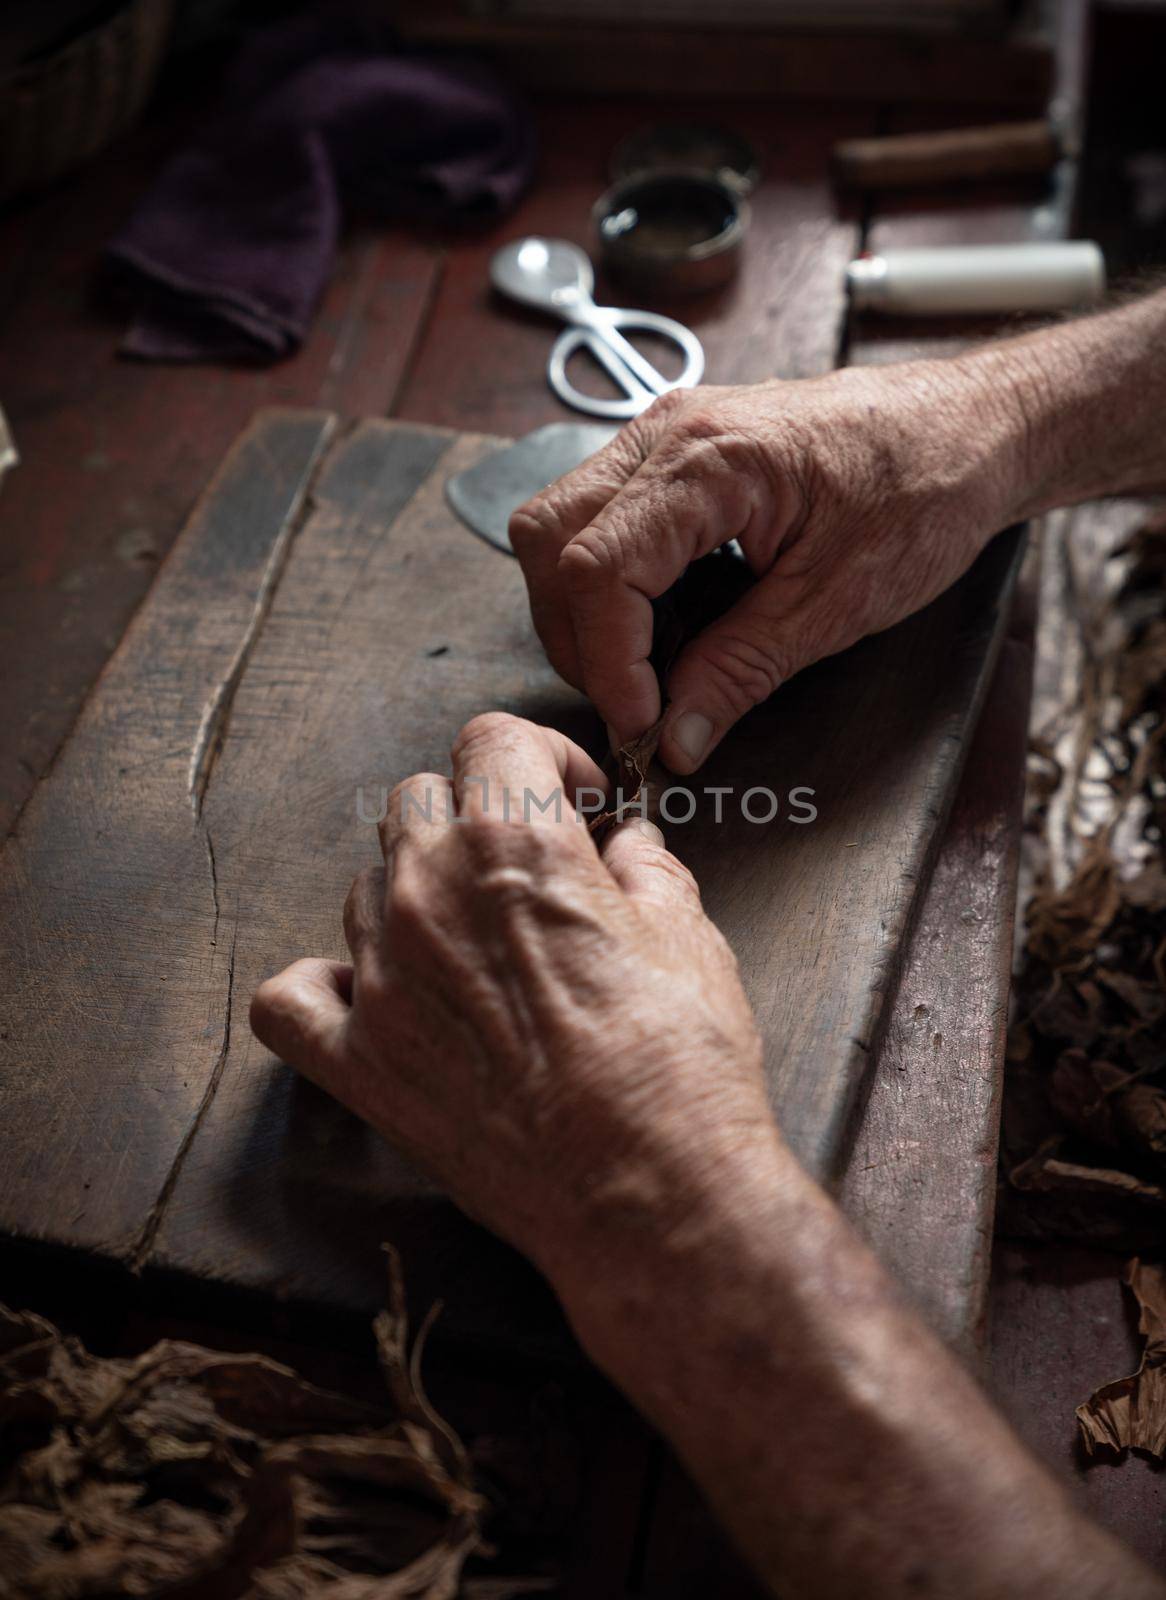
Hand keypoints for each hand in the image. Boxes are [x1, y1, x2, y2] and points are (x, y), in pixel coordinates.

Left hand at [249, 713, 773, 1287]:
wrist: (650, 1190)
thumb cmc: (680, 1064)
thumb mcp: (689, 934)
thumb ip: (645, 867)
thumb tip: (628, 843)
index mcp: (515, 842)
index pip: (491, 737)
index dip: (540, 757)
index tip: (569, 798)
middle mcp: (431, 892)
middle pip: (416, 800)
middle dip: (473, 816)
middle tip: (523, 870)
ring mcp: (382, 977)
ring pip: (363, 886)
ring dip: (412, 895)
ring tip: (472, 945)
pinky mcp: (358, 1061)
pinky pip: (290, 998)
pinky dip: (322, 985)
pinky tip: (369, 992)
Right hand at [509, 361, 1023, 771]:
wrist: (971, 429)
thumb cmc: (925, 490)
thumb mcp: (838, 602)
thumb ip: (741, 670)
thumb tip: (674, 738)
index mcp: (709, 459)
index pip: (597, 568)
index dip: (607, 662)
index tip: (641, 724)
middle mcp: (668, 432)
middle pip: (552, 542)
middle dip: (579, 640)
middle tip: (638, 704)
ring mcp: (664, 434)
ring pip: (559, 528)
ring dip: (585, 612)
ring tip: (650, 668)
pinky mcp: (673, 453)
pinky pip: (599, 517)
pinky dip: (609, 583)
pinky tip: (663, 622)